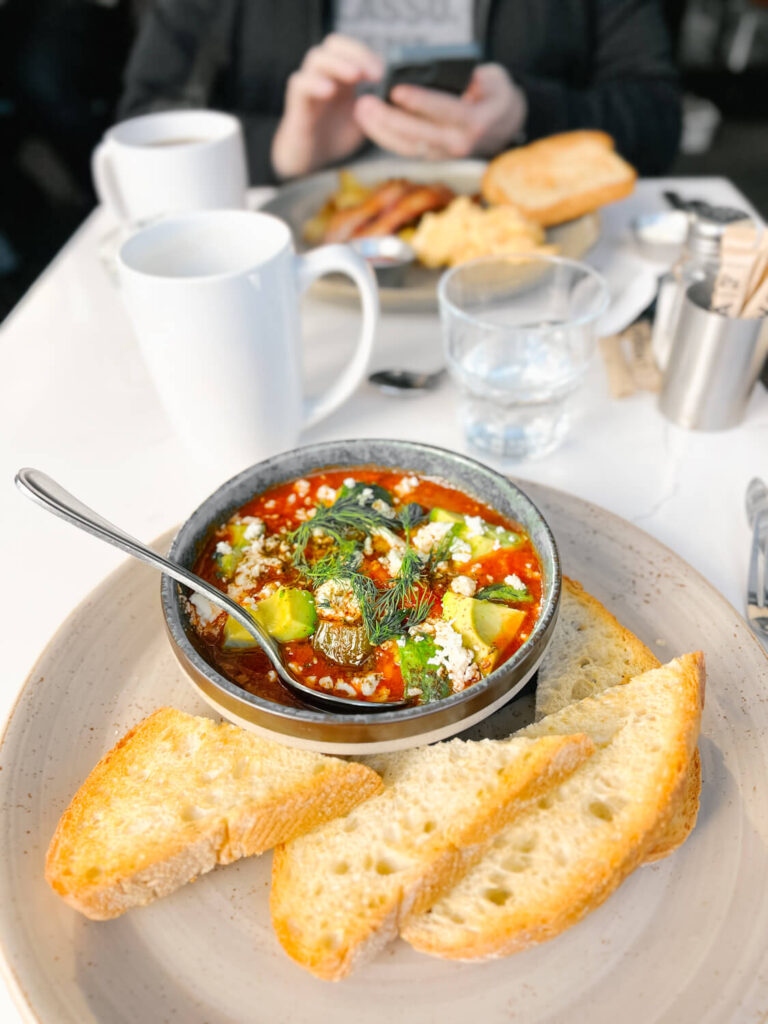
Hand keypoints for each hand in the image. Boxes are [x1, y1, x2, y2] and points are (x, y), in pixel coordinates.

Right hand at [271, 34, 383, 178]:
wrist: (310, 161)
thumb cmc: (335, 137)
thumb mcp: (365, 120)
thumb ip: (378, 106)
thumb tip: (399, 96)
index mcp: (341, 76)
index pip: (351, 49)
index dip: (368, 54)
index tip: (384, 72)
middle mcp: (323, 75)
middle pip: (334, 44)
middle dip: (356, 54)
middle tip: (376, 74)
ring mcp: (308, 87)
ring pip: (316, 58)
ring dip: (338, 63)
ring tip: (355, 76)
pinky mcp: (296, 104)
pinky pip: (299, 83)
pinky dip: (314, 83)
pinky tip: (329, 90)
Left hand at [353, 64, 526, 159]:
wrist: (503, 124)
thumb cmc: (493, 93)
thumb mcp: (491, 78)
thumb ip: (469, 78)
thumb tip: (438, 75)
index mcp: (474, 122)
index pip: (444, 111)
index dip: (420, 101)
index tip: (396, 91)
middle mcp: (458, 143)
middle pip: (419, 134)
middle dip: (389, 120)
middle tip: (366, 104)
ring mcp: (444, 154)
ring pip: (408, 147)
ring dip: (380, 131)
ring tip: (361, 112)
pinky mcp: (432, 157)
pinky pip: (405, 150)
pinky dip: (385, 137)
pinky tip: (369, 123)